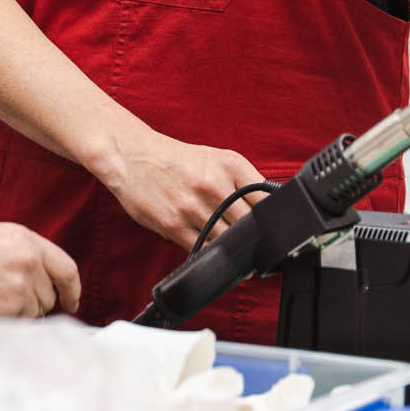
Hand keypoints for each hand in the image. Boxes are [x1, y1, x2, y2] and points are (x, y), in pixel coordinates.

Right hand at [0, 222, 81, 318]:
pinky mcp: (7, 308)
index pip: (67, 268)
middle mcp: (27, 260)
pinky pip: (16, 325)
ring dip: (16, 314)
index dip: (72, 290)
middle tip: (4, 299)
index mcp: (25, 239)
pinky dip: (2, 322)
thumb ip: (23, 255)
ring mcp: (19, 286)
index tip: (70, 301)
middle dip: (33, 304)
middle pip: (49, 296)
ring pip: (34, 314)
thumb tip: (45, 282)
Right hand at [93, 127, 268, 249]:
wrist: (132, 157)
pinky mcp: (173, 225)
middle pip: (249, 226)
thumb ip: (246, 182)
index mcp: (230, 166)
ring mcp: (193, 207)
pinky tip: (215, 252)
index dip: (275, 221)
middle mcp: (213, 185)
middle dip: (255, 239)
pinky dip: (211, 253)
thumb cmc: (178, 160)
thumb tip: (272, 211)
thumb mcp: (219, 159)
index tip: (277, 232)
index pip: (266, 201)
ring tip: (238, 253)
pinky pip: (202, 249)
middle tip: (259, 249)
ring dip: (234, 250)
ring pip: (227, 241)